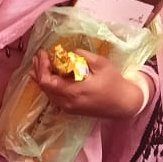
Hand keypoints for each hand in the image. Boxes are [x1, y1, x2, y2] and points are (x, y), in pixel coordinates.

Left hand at [31, 50, 147, 119]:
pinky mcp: (70, 109)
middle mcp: (66, 102)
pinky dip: (48, 85)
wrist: (124, 104)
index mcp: (73, 92)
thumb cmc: (114, 83)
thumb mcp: (102, 64)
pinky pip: (53, 97)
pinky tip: (47, 77)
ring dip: (41, 78)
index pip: (47, 81)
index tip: (43, 53)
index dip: (41, 66)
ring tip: (38, 64)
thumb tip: (69, 51)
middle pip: (43, 87)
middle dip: (38, 70)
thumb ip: (84, 56)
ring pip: (47, 93)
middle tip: (38, 56)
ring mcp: (67, 108)